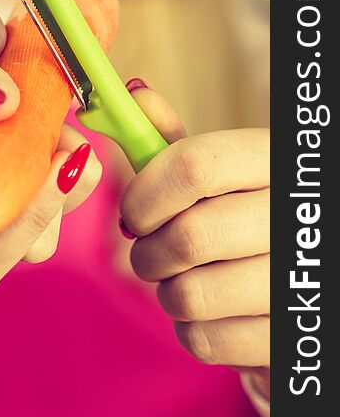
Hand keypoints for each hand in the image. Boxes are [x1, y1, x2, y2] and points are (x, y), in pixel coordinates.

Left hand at [120, 86, 269, 383]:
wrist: (301, 267)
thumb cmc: (247, 210)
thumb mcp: (223, 169)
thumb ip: (174, 142)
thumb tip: (133, 95)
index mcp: (274, 163)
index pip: (195, 167)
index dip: (145, 193)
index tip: (134, 211)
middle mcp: (294, 218)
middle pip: (188, 238)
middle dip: (148, 250)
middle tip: (151, 247)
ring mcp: (296, 283)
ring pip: (189, 296)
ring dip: (167, 289)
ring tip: (184, 275)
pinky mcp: (286, 337)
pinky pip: (204, 340)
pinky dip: (190, 326)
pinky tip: (208, 306)